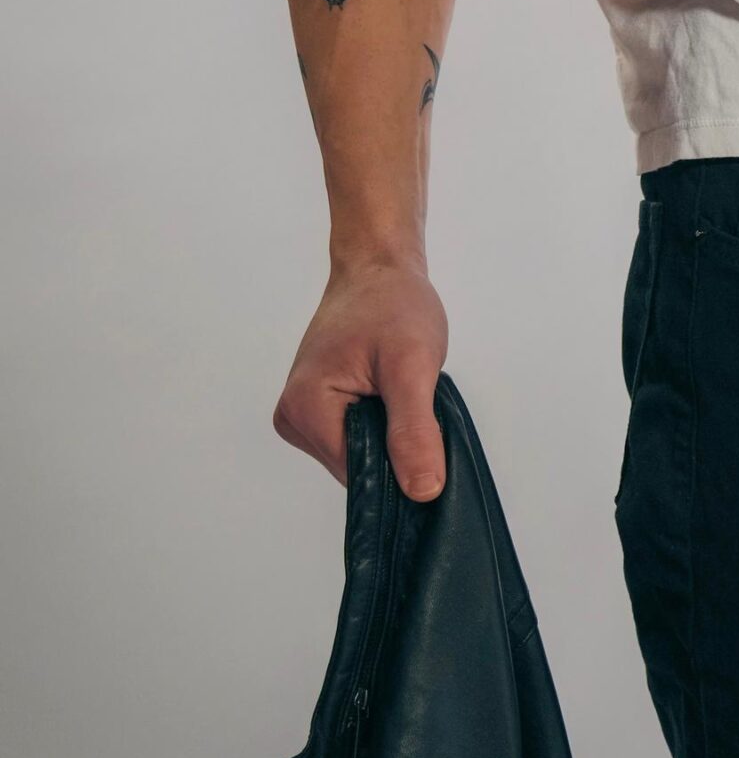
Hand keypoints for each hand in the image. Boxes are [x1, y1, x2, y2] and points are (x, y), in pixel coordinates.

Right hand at [273, 251, 448, 499]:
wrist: (379, 267)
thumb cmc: (393, 303)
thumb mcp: (412, 366)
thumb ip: (414, 431)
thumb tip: (423, 491)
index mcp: (304, 409)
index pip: (358, 474)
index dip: (398, 466)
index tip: (426, 439)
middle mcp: (293, 416)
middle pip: (355, 465)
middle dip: (393, 445)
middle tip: (416, 402)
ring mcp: (302, 412)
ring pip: (357, 452)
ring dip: (387, 432)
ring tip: (400, 392)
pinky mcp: (316, 406)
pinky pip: (354, 434)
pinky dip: (379, 422)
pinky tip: (389, 394)